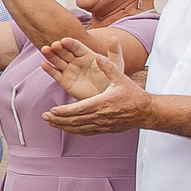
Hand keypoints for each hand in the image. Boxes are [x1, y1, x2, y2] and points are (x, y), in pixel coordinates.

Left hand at [40, 40, 154, 134]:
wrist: (146, 112)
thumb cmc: (133, 94)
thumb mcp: (122, 78)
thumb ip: (109, 68)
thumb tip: (98, 57)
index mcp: (103, 103)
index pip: (80, 109)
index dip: (65, 111)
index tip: (52, 110)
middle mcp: (101, 116)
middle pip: (76, 121)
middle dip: (59, 119)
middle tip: (44, 116)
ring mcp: (102, 125)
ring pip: (79, 128)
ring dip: (63, 126)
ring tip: (50, 122)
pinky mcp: (104, 129)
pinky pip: (86, 132)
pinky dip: (74, 131)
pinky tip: (65, 128)